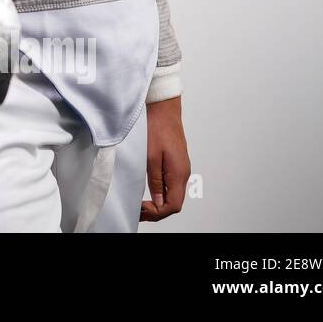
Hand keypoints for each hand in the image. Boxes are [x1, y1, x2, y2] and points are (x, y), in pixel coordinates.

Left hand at [140, 96, 189, 221]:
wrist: (163, 109)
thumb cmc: (156, 128)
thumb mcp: (150, 157)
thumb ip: (155, 180)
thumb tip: (157, 201)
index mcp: (178, 174)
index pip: (173, 205)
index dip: (157, 212)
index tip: (141, 209)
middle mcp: (183, 173)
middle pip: (174, 202)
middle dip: (156, 210)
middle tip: (139, 210)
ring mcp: (181, 168)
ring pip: (173, 194)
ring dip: (159, 201)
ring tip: (141, 202)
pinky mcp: (176, 163)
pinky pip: (171, 184)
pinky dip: (161, 191)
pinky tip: (149, 190)